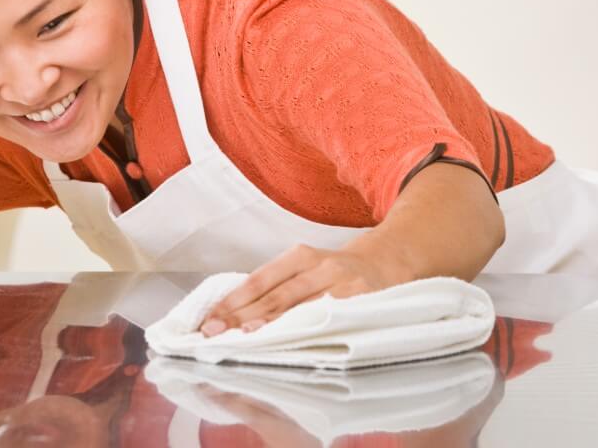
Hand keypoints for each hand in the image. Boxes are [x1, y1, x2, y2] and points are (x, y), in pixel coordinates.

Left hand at [198, 238, 410, 335]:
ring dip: (269, 325)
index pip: (260, 279)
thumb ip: (278, 287)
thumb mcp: (308, 268)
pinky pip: (329, 318)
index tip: (208, 319)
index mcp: (301, 256)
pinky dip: (306, 330)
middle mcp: (320, 266)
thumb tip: (233, 312)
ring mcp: (343, 284)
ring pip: (301, 308)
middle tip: (214, 333)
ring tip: (243, 337)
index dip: (233, 300)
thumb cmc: (338, 272)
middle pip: (275, 296)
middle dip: (242, 316)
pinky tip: (289, 342)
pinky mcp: (361, 301)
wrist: (390, 261)